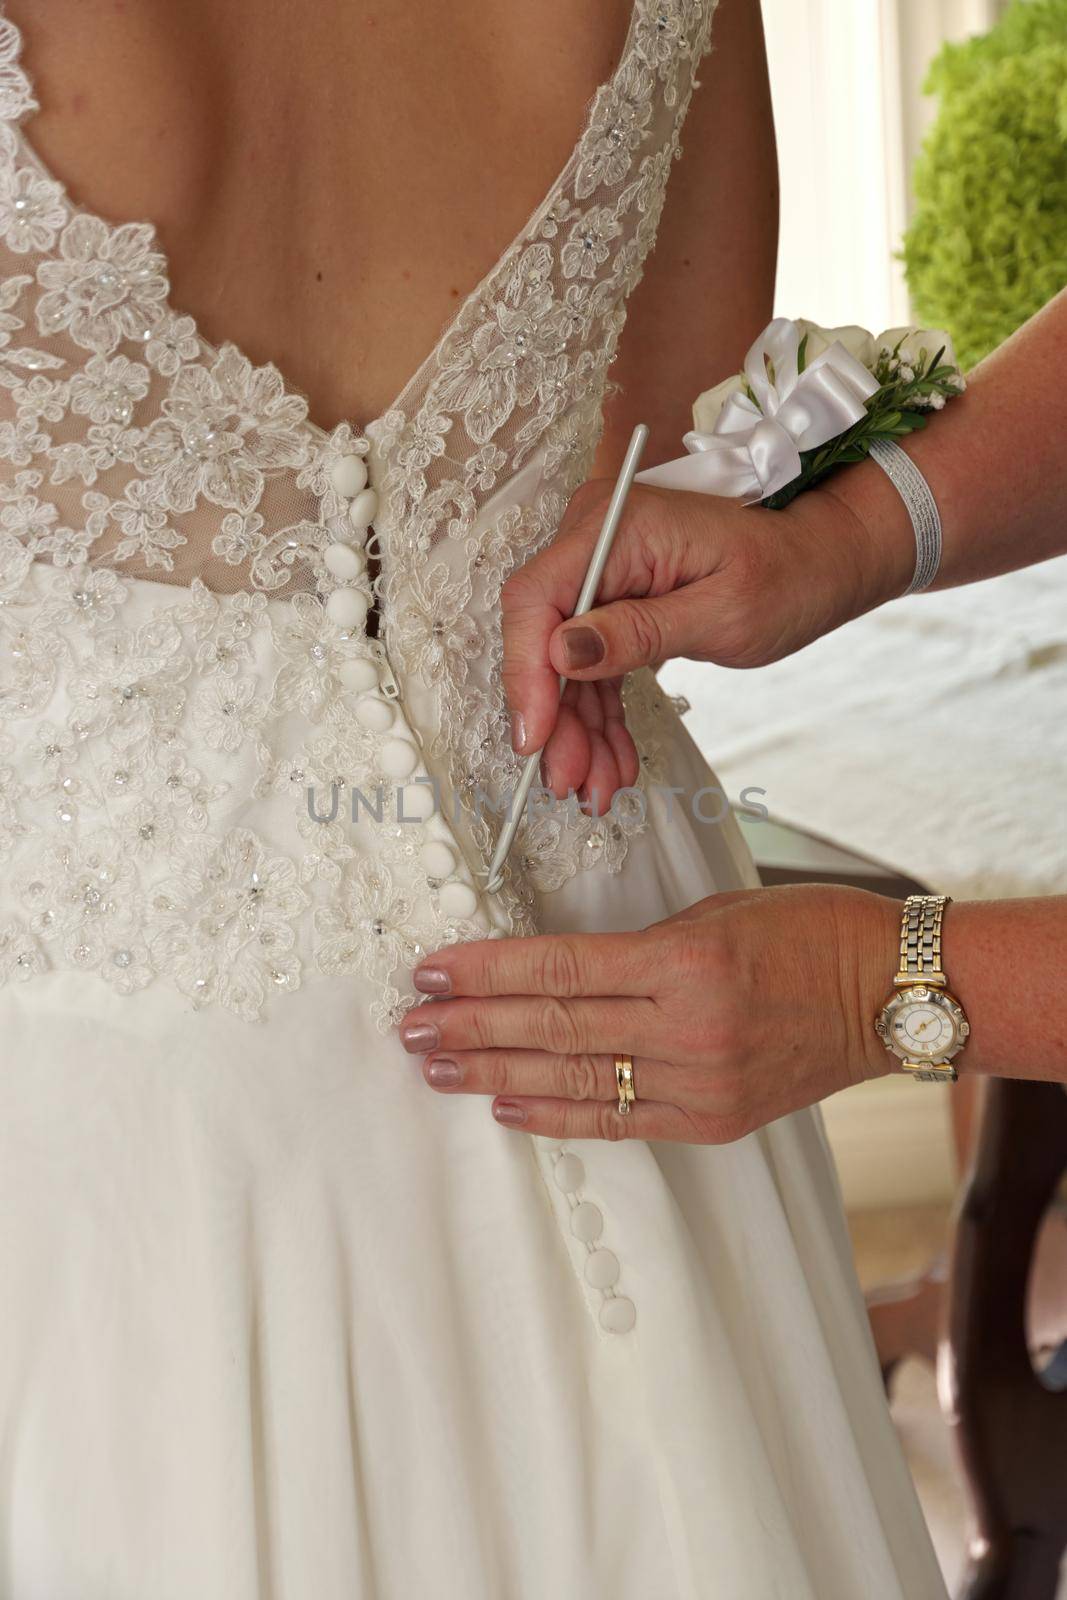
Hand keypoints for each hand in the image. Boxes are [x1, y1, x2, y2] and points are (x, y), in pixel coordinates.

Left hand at [399, 885, 899, 1142]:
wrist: (891, 993)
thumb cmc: (807, 932)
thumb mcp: (715, 914)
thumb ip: (638, 948)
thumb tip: (559, 971)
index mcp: (685, 960)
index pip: (560, 967)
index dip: (487, 971)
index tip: (432, 972)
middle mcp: (687, 1026)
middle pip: (554, 1027)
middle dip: (473, 1027)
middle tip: (410, 1027)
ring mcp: (701, 1082)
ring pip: (576, 1079)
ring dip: (496, 1073)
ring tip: (437, 1068)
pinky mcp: (715, 1120)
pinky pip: (621, 1121)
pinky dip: (559, 1115)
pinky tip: (508, 1106)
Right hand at [502, 475, 903, 804]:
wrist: (818, 560)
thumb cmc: (789, 572)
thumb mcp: (724, 612)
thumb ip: (640, 632)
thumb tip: (563, 651)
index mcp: (619, 526)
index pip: (537, 597)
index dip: (526, 671)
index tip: (536, 735)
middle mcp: (596, 541)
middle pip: (543, 638)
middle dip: (555, 717)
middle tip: (568, 781)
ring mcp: (602, 572)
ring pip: (564, 664)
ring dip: (577, 730)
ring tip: (596, 787)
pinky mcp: (612, 601)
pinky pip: (590, 665)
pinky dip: (599, 715)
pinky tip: (609, 761)